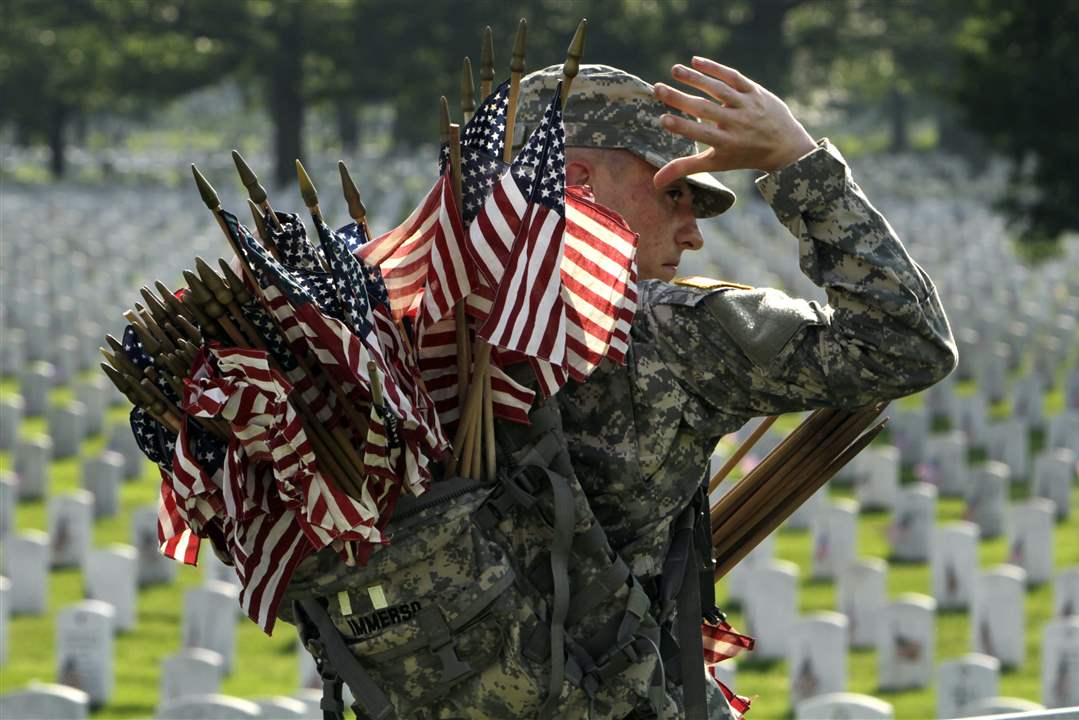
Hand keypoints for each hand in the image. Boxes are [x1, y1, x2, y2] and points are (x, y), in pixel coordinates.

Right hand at [652, 56, 816, 186]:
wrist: (784, 145)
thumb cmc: (742, 156)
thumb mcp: (716, 163)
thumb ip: (685, 167)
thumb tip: (655, 182)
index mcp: (726, 143)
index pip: (701, 134)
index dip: (682, 127)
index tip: (662, 119)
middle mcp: (736, 123)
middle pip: (705, 109)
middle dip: (680, 99)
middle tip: (657, 88)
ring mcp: (746, 105)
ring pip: (719, 89)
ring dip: (696, 78)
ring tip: (675, 70)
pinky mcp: (755, 91)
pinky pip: (734, 77)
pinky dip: (716, 68)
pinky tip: (696, 61)